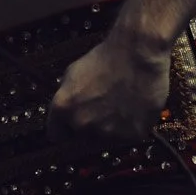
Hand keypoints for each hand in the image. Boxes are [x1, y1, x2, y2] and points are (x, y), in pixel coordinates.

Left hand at [46, 32, 171, 146]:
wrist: (140, 54)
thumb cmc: (106, 57)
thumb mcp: (73, 73)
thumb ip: (67, 98)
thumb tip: (65, 112)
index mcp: (64, 108)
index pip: (56, 135)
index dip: (65, 129)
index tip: (72, 125)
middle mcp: (82, 124)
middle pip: (80, 139)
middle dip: (88, 128)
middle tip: (102, 109)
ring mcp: (107, 133)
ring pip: (104, 140)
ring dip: (109, 129)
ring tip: (119, 106)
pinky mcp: (131, 136)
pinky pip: (126, 138)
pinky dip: (129, 128)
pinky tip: (133, 109)